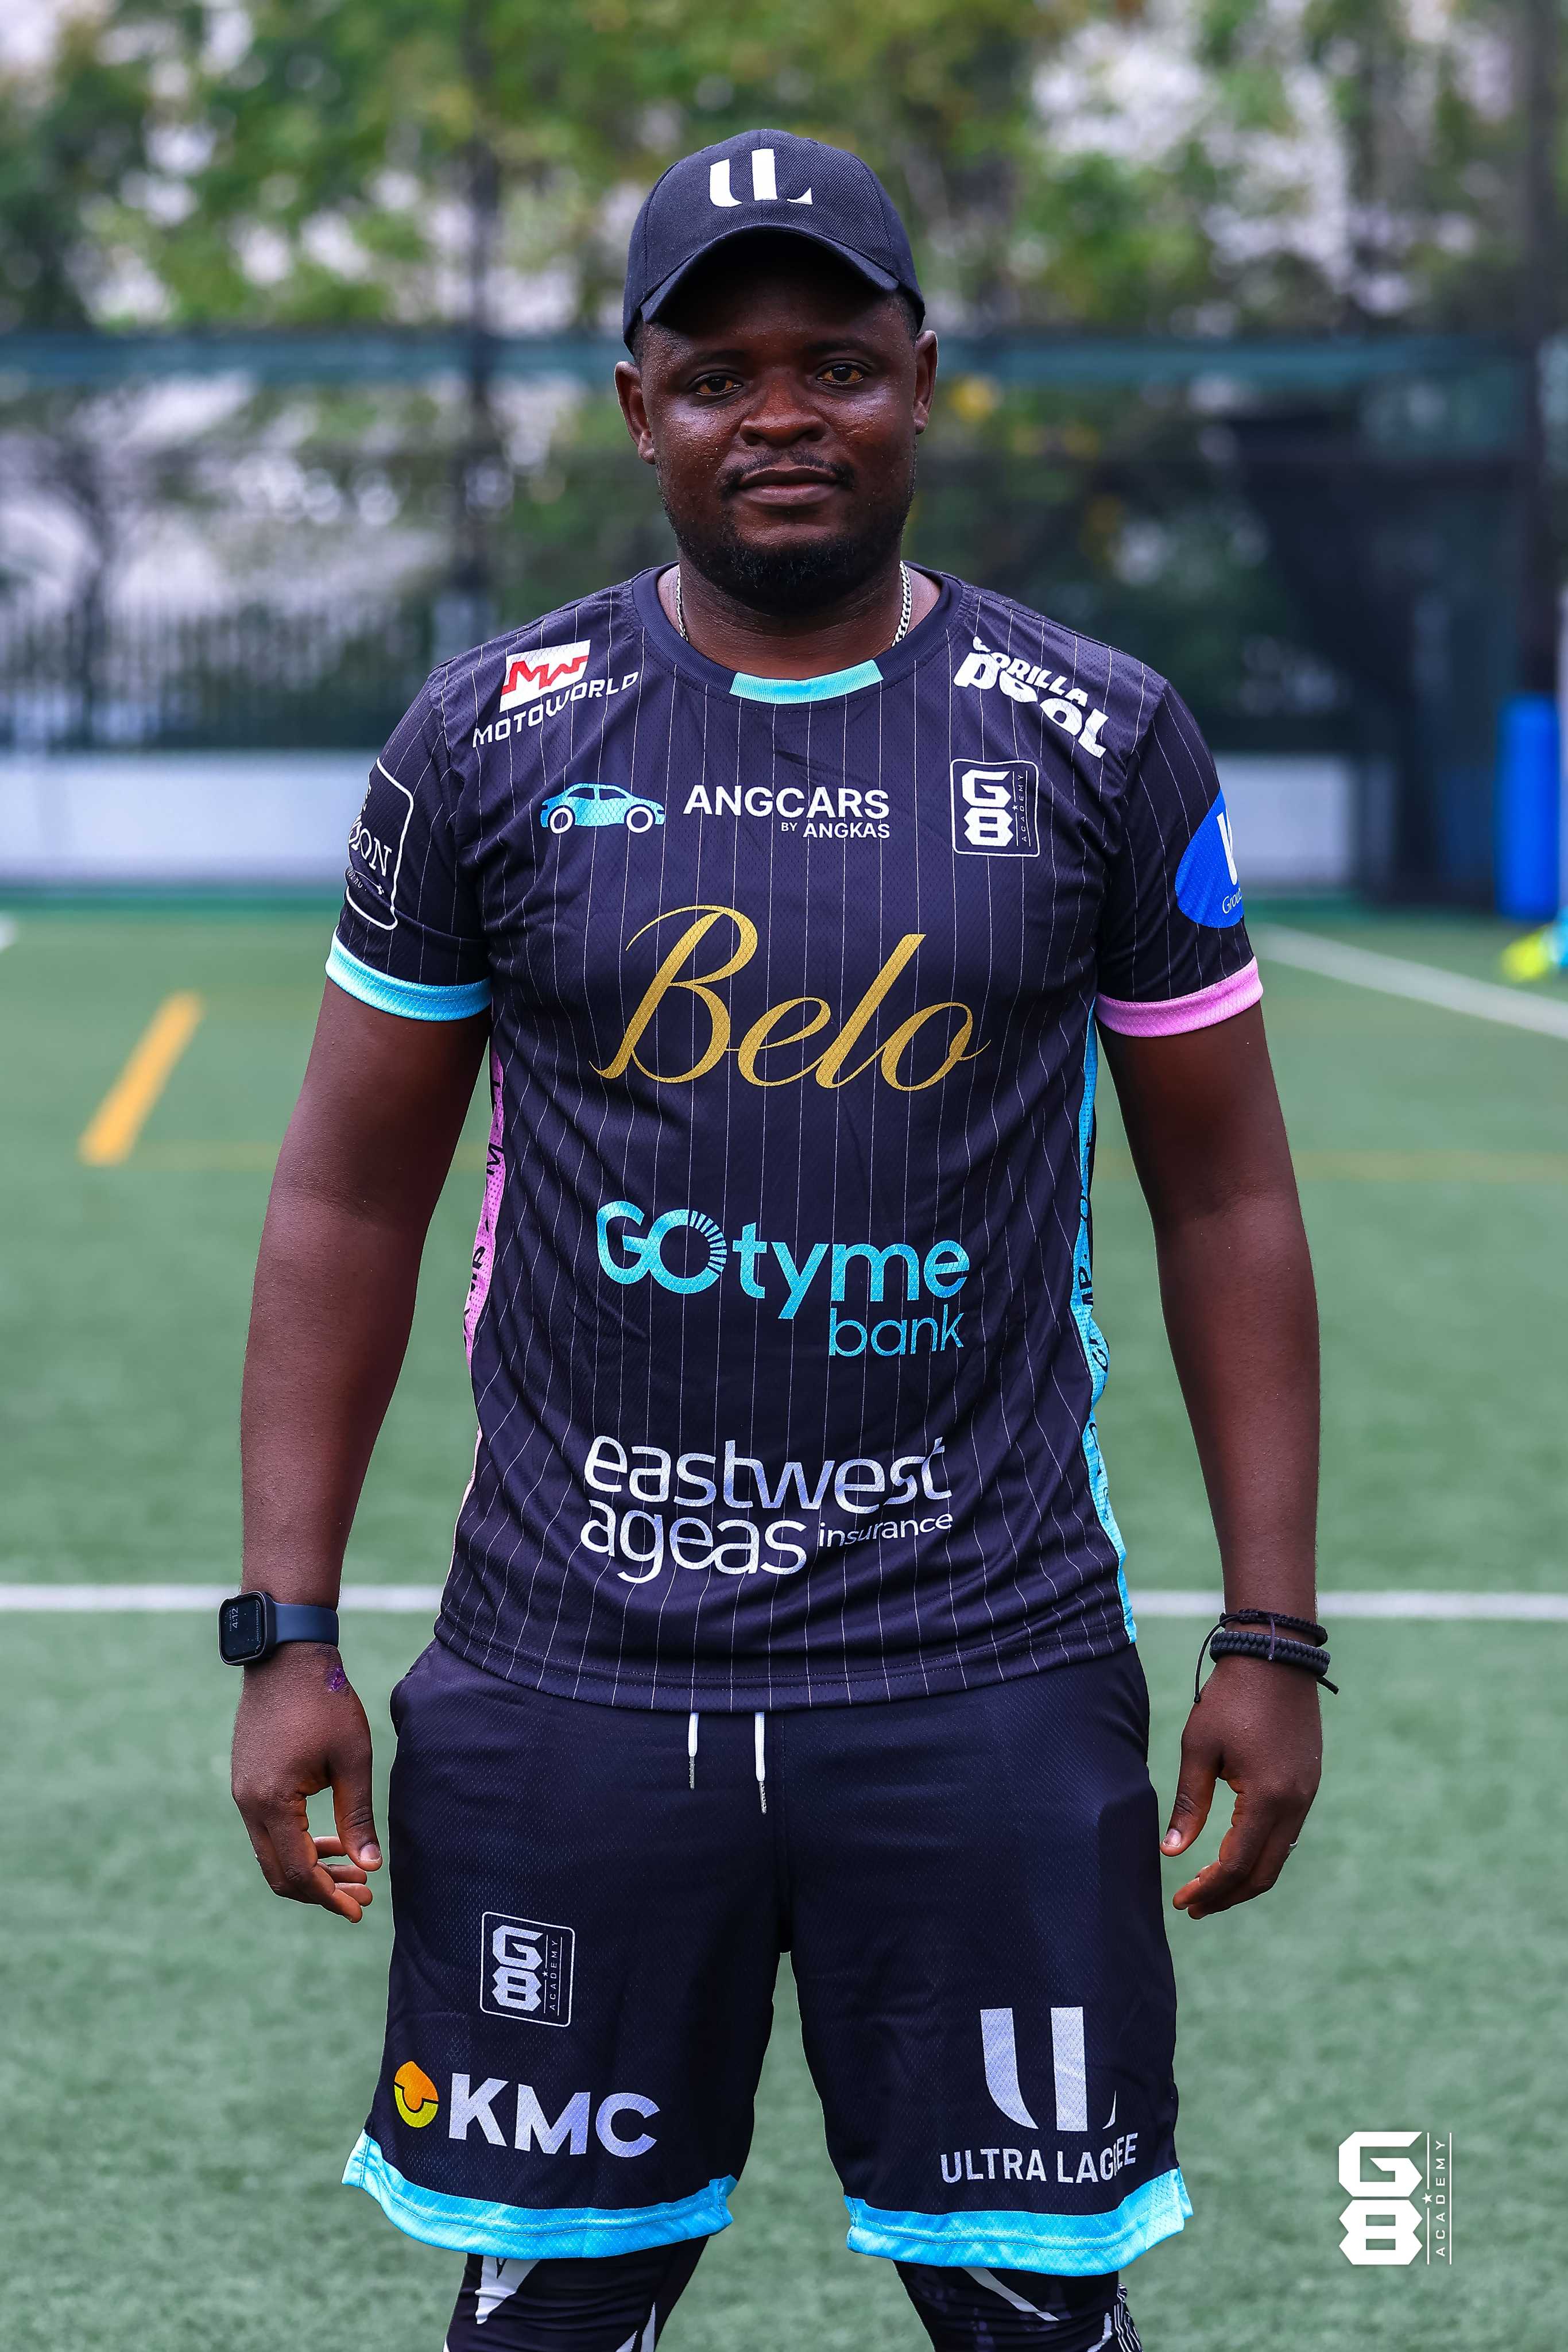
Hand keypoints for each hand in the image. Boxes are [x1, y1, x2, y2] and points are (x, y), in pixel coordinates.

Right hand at [231, 1643, 382, 1921]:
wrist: (286, 1656)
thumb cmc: (325, 1702)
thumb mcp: (352, 1759)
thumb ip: (358, 1816)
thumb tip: (369, 1865)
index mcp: (272, 1801)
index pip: (298, 1871)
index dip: (329, 1896)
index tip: (359, 1910)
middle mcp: (248, 1803)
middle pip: (279, 1872)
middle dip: (321, 1890)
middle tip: (362, 1897)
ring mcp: (242, 1793)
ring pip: (273, 1852)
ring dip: (311, 1867)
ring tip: (355, 1872)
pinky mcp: (247, 1781)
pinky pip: (268, 1829)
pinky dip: (297, 1842)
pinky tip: (330, 1842)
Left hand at [1160, 1655, 1321, 1920]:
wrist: (1276, 1656)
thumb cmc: (1230, 1698)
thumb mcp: (1199, 1747)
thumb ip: (1188, 1802)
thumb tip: (1172, 1852)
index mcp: (1267, 1798)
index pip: (1236, 1864)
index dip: (1208, 1888)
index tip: (1182, 1901)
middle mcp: (1295, 1804)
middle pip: (1264, 1873)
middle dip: (1228, 1895)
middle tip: (1193, 1906)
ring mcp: (1307, 1795)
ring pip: (1278, 1856)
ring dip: (1245, 1877)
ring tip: (1209, 1886)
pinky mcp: (1308, 1784)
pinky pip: (1286, 1834)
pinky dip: (1260, 1853)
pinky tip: (1234, 1853)